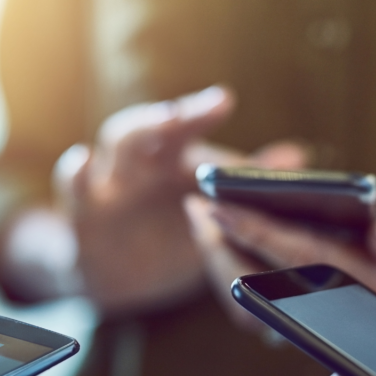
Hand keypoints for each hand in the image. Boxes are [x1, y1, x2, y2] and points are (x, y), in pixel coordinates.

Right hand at [51, 85, 304, 312]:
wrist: (119, 274)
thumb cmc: (169, 228)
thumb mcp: (205, 205)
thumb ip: (245, 181)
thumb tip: (299, 156)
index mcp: (170, 157)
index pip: (183, 125)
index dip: (200, 112)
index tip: (224, 100)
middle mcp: (140, 160)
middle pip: (152, 124)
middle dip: (175, 116)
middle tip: (209, 106)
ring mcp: (110, 182)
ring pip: (115, 142)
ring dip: (135, 130)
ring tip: (166, 120)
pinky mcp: (84, 214)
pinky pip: (77, 187)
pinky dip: (78, 170)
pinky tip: (85, 159)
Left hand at [199, 193, 375, 334]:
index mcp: (366, 285)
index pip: (297, 256)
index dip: (254, 229)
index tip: (216, 203)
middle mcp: (337, 307)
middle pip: (264, 283)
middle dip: (223, 246)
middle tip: (193, 206)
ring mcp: (325, 314)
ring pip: (259, 296)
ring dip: (225, 258)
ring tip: (200, 214)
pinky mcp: (320, 310)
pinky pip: (267, 295)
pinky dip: (241, 265)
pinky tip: (224, 232)